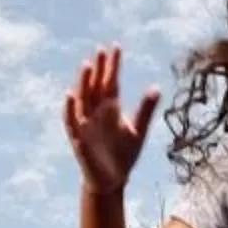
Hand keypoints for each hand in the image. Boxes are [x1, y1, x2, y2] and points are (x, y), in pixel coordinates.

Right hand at [64, 45, 158, 193]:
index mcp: (111, 108)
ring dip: (83, 83)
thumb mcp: (139, 131)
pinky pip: (72, 121)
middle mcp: (97, 112)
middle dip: (98, 69)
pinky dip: (70, 108)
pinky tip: (71, 95)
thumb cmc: (124, 155)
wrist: (113, 180)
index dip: (113, 66)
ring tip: (87, 66)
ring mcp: (86, 123)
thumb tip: (157, 87)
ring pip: (83, 99)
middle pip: (96, 86)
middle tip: (100, 50)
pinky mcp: (79, 138)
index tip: (116, 47)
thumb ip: (145, 110)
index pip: (111, 82)